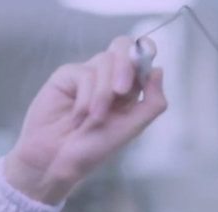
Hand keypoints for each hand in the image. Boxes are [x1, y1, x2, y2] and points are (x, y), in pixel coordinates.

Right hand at [3, 36, 167, 204]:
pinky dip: (86, 98)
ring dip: (103, 93)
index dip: (145, 50)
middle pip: (122, 46)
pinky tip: (79, 118)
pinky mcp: (67, 76)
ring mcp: (88, 75)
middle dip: (126, 65)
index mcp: (130, 89)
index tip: (147, 59)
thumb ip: (152, 102)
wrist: (57, 160)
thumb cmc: (94, 148)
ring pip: (105, 60)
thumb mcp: (132, 128)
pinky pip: (84, 73)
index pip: (142, 56)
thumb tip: (159, 70)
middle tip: (121, 91)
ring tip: (96, 118)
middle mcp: (110, 77)